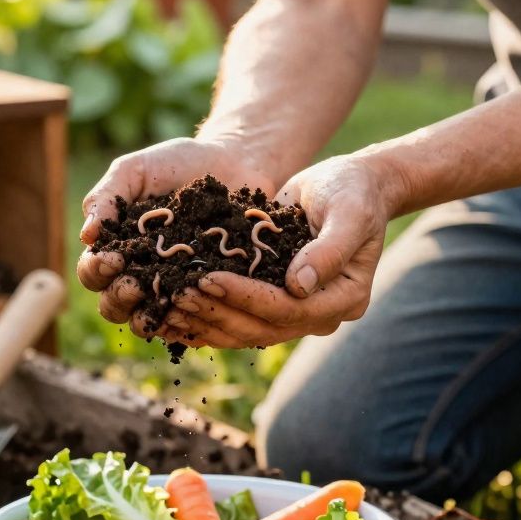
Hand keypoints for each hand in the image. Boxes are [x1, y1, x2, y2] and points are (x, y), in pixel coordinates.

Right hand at [76, 136, 278, 329]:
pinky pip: (188, 321)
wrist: (233, 162)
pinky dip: (184, 323)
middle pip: (113, 304)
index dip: (96, 270)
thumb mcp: (136, 170)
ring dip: (145, 317)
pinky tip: (191, 313)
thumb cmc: (177, 164)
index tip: (113, 258)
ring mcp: (170, 288)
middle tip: (135, 285)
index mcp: (115, 247)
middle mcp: (138, 274)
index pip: (92, 271)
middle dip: (118, 298)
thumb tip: (86, 235)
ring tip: (160, 302)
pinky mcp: (203, 295)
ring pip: (145, 320)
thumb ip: (107, 197)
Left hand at [157, 153, 398, 347]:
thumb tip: (298, 285)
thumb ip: (329, 250)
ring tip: (167, 306)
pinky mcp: (274, 303)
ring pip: (246, 332)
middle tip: (178, 294)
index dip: (246, 297)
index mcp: (345, 298)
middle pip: (263, 328)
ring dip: (206, 322)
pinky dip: (206, 318)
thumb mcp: (348, 213)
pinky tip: (172, 312)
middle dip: (218, 312)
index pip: (289, 310)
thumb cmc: (353, 192)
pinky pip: (238, 320)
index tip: (208, 278)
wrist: (351, 187)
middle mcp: (320, 314)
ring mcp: (297, 313)